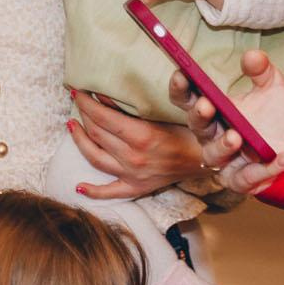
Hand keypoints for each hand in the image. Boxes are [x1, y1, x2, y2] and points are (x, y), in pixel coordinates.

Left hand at [66, 91, 203, 198]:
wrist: (210, 159)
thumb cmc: (191, 132)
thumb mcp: (163, 114)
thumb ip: (132, 108)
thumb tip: (104, 96)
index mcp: (141, 137)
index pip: (102, 118)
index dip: (86, 103)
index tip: (78, 92)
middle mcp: (133, 158)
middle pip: (96, 134)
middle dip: (84, 115)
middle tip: (78, 103)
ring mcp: (132, 175)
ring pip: (95, 158)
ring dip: (79, 141)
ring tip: (73, 127)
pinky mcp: (136, 188)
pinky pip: (109, 192)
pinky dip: (92, 191)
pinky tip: (78, 186)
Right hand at [165, 48, 283, 196]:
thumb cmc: (277, 116)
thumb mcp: (273, 88)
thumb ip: (262, 71)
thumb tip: (252, 55)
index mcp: (214, 111)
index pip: (188, 100)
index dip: (181, 88)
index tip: (182, 74)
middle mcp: (213, 136)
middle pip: (197, 127)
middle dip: (200, 116)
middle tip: (207, 106)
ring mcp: (225, 160)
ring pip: (213, 156)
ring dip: (223, 145)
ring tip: (236, 136)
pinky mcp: (242, 180)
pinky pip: (247, 178)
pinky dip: (266, 169)